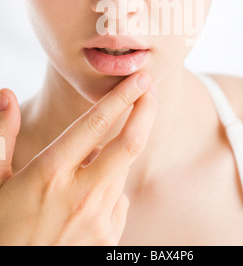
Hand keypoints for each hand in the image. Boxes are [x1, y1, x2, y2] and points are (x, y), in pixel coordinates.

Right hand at [0, 72, 156, 245]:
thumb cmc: (1, 226)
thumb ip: (3, 136)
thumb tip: (7, 95)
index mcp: (49, 173)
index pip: (96, 124)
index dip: (122, 97)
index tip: (140, 78)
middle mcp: (79, 195)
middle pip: (129, 144)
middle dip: (145, 111)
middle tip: (150, 91)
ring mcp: (97, 220)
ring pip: (122, 171)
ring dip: (116, 155)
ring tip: (90, 160)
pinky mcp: (108, 240)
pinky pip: (120, 201)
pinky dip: (110, 189)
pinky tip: (87, 197)